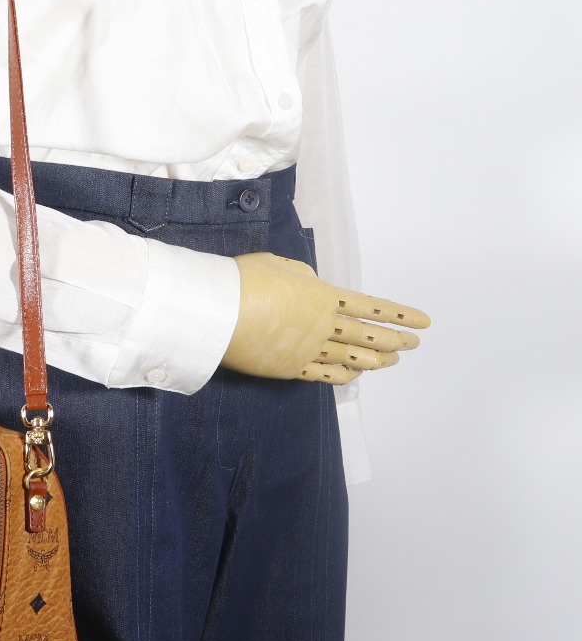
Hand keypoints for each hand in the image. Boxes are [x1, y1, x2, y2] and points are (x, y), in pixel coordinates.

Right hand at [220, 253, 429, 384]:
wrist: (217, 313)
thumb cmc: (243, 281)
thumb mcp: (276, 264)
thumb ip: (300, 275)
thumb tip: (310, 284)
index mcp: (323, 296)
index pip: (371, 308)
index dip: (399, 315)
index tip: (423, 322)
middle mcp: (322, 326)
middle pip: (367, 336)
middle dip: (395, 340)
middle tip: (413, 343)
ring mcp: (307, 350)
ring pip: (351, 358)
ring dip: (375, 360)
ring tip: (392, 361)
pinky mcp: (289, 368)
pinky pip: (324, 375)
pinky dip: (344, 375)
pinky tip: (356, 376)